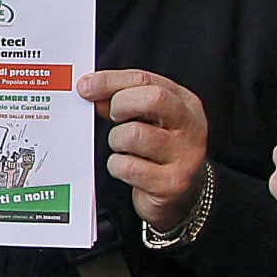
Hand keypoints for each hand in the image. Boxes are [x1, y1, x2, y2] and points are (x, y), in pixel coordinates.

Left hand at [78, 69, 209, 230]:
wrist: (184, 196)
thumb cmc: (160, 151)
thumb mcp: (149, 119)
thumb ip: (124, 101)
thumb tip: (91, 89)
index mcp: (185, 103)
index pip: (145, 80)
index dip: (110, 81)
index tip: (85, 86)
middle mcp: (191, 126)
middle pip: (153, 99)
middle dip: (121, 105)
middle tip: (114, 118)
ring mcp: (185, 156)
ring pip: (134, 135)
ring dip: (117, 141)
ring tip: (123, 148)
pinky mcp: (171, 183)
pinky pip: (128, 167)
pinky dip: (118, 166)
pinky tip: (127, 168)